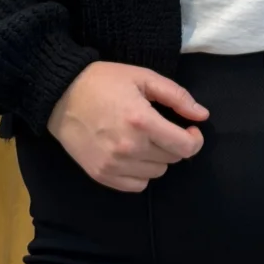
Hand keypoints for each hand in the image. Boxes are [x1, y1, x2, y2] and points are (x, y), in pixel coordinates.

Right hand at [47, 61, 209, 192]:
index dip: (195, 139)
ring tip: (143, 138)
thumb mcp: (143, 77)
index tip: (189, 129)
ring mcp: (114, 165)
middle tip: (160, 127)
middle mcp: (130, 148)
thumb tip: (202, 116)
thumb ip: (177, 96)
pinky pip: (137, 185)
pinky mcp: (101, 175)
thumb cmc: (104, 81)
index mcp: (142, 121)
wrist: (60, 95)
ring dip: (157, 158)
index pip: (185, 147)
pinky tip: (132, 154)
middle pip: (172, 159)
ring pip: (156, 173)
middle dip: (174, 144)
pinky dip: (140, 172)